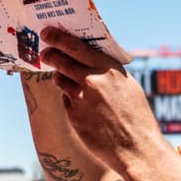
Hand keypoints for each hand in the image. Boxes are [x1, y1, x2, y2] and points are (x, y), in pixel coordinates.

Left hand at [40, 28, 158, 173]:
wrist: (136, 148)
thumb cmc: (136, 115)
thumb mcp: (127, 85)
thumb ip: (107, 71)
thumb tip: (88, 59)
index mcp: (108, 68)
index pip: (76, 46)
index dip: (59, 38)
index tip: (48, 33)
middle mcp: (91, 80)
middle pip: (61, 60)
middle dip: (50, 54)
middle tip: (45, 52)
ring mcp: (80, 98)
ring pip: (59, 79)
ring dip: (59, 77)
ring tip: (63, 78)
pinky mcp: (73, 115)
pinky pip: (66, 100)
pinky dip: (70, 99)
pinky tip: (81, 106)